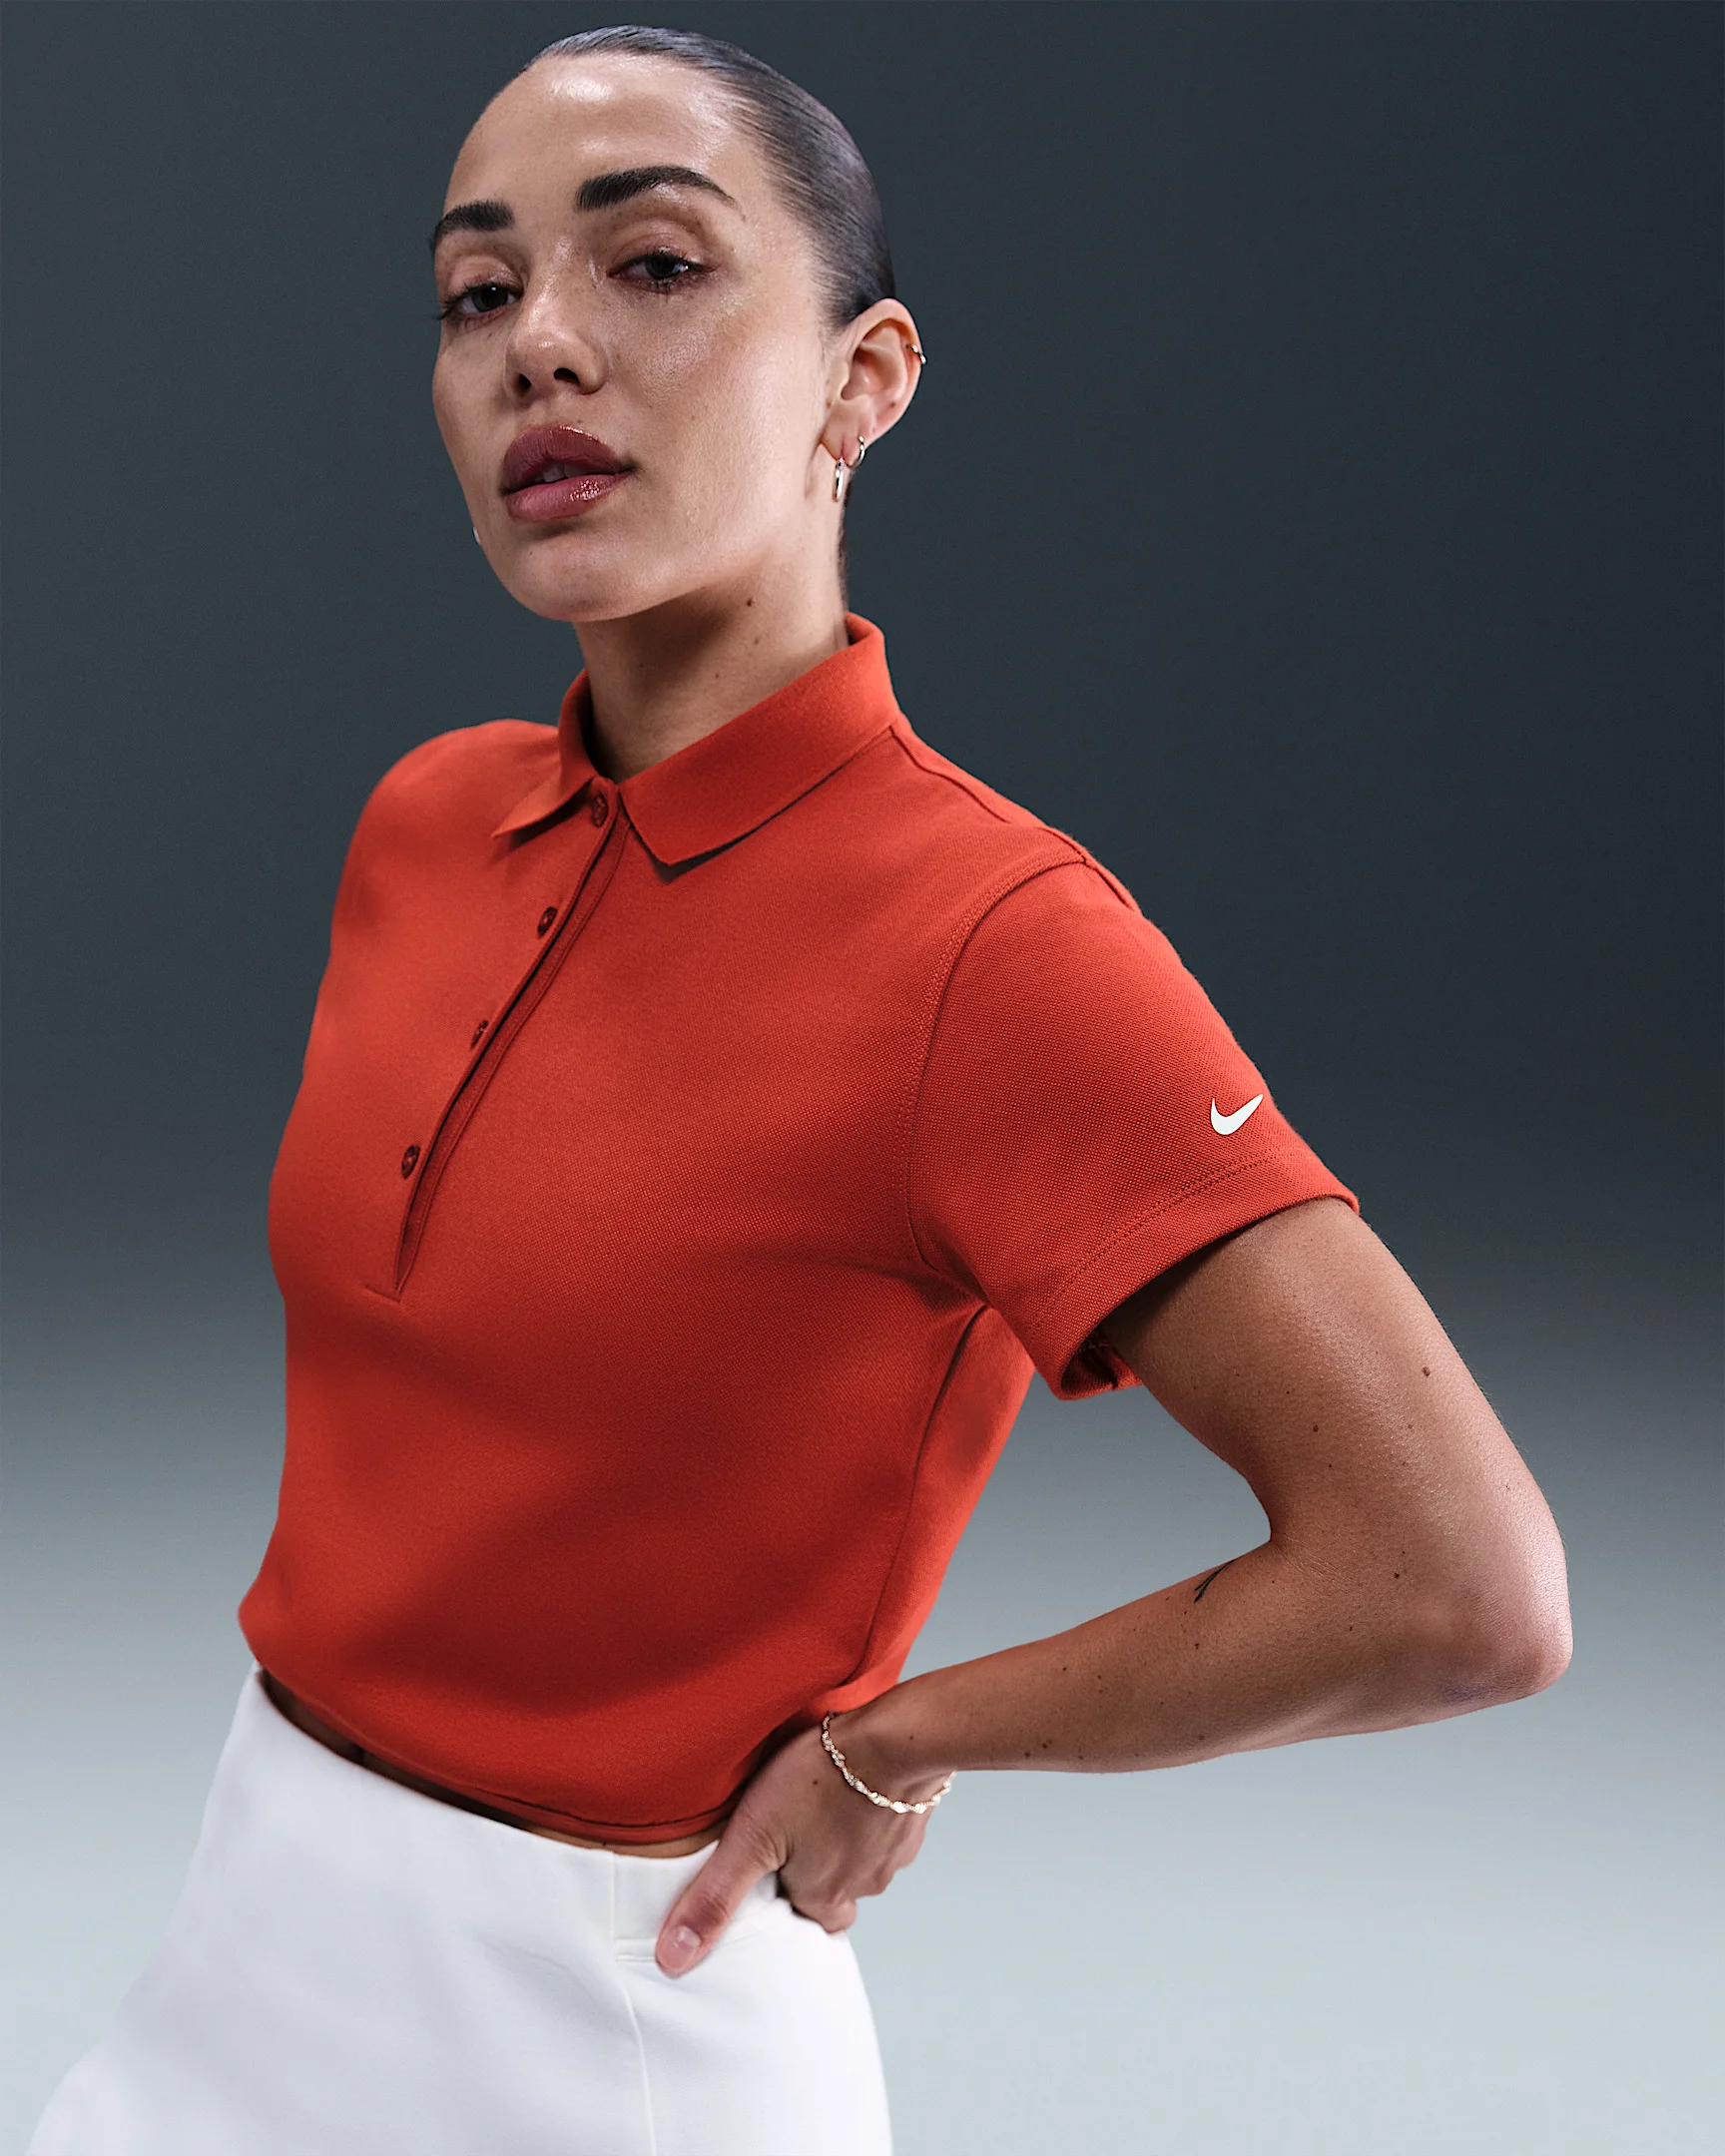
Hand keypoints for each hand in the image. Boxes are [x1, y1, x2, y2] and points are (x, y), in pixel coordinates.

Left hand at [654, 1706, 945, 1975]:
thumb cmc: (820, 1779)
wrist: (897, 1738)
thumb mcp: (752, 1836)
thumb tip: (672, 1959)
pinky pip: (886, 1828)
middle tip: (792, 1840)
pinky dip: (869, 1814)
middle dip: (813, 1874)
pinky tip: (854, 1784)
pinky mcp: (912, 1819)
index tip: (768, 1875)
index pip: (799, 1922)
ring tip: (818, 1803)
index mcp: (824, 1899)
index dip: (780, 1900)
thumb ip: (714, 1897)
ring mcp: (894, 1854)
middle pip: (833, 1895)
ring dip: (841, 1841)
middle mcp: (864, 1887)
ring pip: (861, 1861)